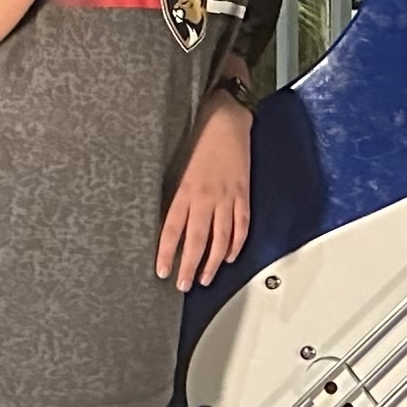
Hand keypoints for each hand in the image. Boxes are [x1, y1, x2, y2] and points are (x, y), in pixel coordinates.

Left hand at [159, 96, 252, 286]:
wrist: (226, 122)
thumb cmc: (200, 141)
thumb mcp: (178, 169)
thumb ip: (176, 197)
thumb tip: (170, 225)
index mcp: (185, 190)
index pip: (173, 230)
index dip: (167, 253)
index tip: (163, 271)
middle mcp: (206, 197)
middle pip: (197, 240)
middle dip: (190, 266)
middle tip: (184, 284)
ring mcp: (227, 197)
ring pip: (220, 238)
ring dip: (212, 262)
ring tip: (206, 278)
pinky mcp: (243, 194)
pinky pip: (241, 225)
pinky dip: (235, 244)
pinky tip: (228, 256)